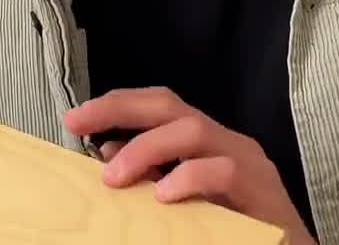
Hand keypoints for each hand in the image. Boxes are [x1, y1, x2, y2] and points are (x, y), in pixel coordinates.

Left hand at [64, 87, 315, 243]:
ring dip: (147, 147)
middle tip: (80, 124)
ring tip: (115, 176)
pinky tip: (163, 196)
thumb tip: (107, 157)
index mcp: (207, 143)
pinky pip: (225, 170)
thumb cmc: (236, 234)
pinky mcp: (264, 190)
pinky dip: (188, 178)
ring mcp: (250, 162)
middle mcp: (228, 142)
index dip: (116, 105)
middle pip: (171, 105)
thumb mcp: (183, 203)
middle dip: (121, 108)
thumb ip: (153, 178)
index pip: (160, 106)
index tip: (74, 118)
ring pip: (194, 130)